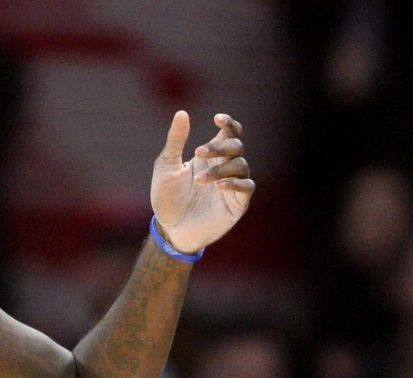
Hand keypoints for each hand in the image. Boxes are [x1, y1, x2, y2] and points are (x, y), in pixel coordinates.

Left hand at [150, 111, 253, 252]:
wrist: (168, 229)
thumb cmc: (167, 197)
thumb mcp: (166, 166)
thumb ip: (175, 141)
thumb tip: (182, 113)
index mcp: (210, 156)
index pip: (229, 134)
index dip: (229, 124)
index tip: (217, 119)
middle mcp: (224, 167)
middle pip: (236, 146)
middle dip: (219, 146)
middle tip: (198, 152)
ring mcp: (232, 185)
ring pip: (241, 166)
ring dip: (220, 169)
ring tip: (199, 180)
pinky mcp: (237, 204)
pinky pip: (246, 187)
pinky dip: (235, 184)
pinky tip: (219, 186)